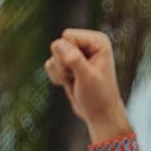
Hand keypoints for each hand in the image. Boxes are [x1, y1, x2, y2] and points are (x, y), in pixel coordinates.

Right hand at [44, 28, 129, 142]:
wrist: (100, 115)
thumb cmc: (98, 97)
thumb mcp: (87, 78)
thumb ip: (74, 59)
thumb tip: (57, 43)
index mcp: (97, 41)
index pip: (67, 36)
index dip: (68, 55)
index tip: (81, 70)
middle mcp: (87, 43)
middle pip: (58, 45)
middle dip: (63, 64)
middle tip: (77, 78)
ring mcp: (77, 53)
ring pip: (53, 55)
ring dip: (60, 72)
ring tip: (75, 81)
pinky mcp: (69, 63)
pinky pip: (50, 64)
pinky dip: (57, 76)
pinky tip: (70, 83)